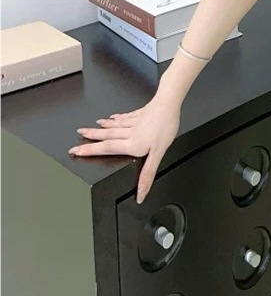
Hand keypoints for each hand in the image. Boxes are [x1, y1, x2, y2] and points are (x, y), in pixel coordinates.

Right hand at [70, 79, 183, 196]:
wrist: (169, 102)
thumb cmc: (166, 126)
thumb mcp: (158, 154)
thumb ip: (147, 174)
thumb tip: (141, 192)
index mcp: (133, 144)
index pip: (107, 149)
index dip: (90, 151)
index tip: (77, 152)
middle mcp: (130, 132)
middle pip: (105, 137)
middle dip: (89, 140)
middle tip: (75, 141)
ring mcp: (133, 122)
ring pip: (112, 127)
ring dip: (98, 129)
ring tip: (87, 129)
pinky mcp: (139, 114)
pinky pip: (124, 118)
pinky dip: (115, 118)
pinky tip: (111, 117)